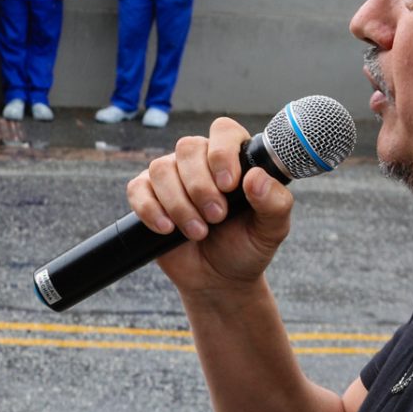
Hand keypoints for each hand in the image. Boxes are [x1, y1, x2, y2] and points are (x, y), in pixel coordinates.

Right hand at [125, 117, 291, 295]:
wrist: (219, 279)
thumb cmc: (247, 247)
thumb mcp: (272, 229)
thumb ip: (275, 202)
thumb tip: (256, 177)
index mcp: (234, 160)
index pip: (223, 131)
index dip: (222, 153)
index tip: (229, 186)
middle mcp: (201, 162)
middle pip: (188, 147)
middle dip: (201, 186)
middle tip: (216, 217)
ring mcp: (172, 177)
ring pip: (161, 168)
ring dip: (179, 204)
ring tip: (197, 232)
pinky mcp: (147, 196)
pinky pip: (138, 188)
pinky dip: (150, 209)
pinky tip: (167, 229)